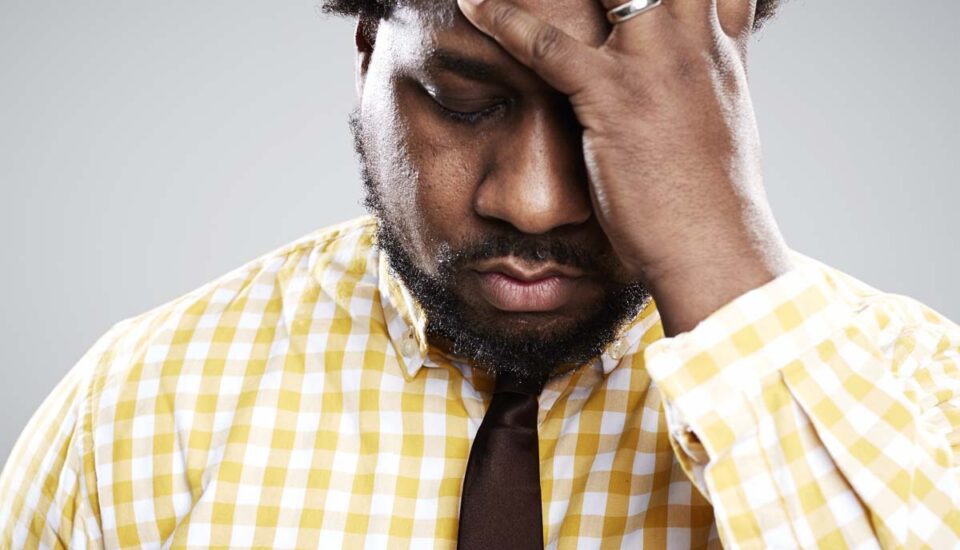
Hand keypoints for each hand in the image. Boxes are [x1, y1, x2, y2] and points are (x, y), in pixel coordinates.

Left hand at [455, 0, 793, 334]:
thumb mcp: (728, 115)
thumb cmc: (714, 195)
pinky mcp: (615, 100)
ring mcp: (654, 66)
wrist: (718, 247)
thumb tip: (716, 50)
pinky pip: (549, 46)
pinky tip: (472, 2)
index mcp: (719, 43)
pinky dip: (505, 19)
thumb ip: (718, 68)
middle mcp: (693, 39)